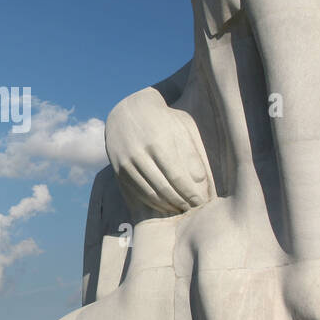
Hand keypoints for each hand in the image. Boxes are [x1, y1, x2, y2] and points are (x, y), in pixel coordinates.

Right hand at [104, 88, 208, 215]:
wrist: (129, 110)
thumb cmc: (163, 119)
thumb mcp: (181, 128)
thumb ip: (192, 154)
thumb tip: (201, 181)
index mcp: (159, 141)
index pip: (177, 176)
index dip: (190, 193)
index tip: (201, 202)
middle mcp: (140, 153)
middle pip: (163, 187)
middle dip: (180, 202)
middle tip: (192, 208)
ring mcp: (127, 162)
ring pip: (149, 192)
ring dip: (167, 205)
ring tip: (180, 208)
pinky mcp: (119, 168)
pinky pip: (137, 191)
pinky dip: (152, 202)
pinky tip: (164, 205)